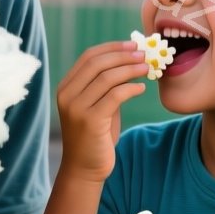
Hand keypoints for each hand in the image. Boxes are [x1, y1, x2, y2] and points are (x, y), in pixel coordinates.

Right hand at [54, 42, 148, 183]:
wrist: (85, 168)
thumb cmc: (96, 136)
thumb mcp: (98, 105)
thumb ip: (106, 86)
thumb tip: (131, 61)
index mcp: (66, 87)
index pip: (89, 56)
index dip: (113, 47)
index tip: (133, 45)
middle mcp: (67, 95)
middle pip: (97, 63)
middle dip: (124, 55)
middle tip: (144, 55)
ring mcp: (76, 108)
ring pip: (106, 77)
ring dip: (130, 69)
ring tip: (148, 68)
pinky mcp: (90, 122)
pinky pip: (114, 96)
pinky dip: (130, 88)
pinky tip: (142, 88)